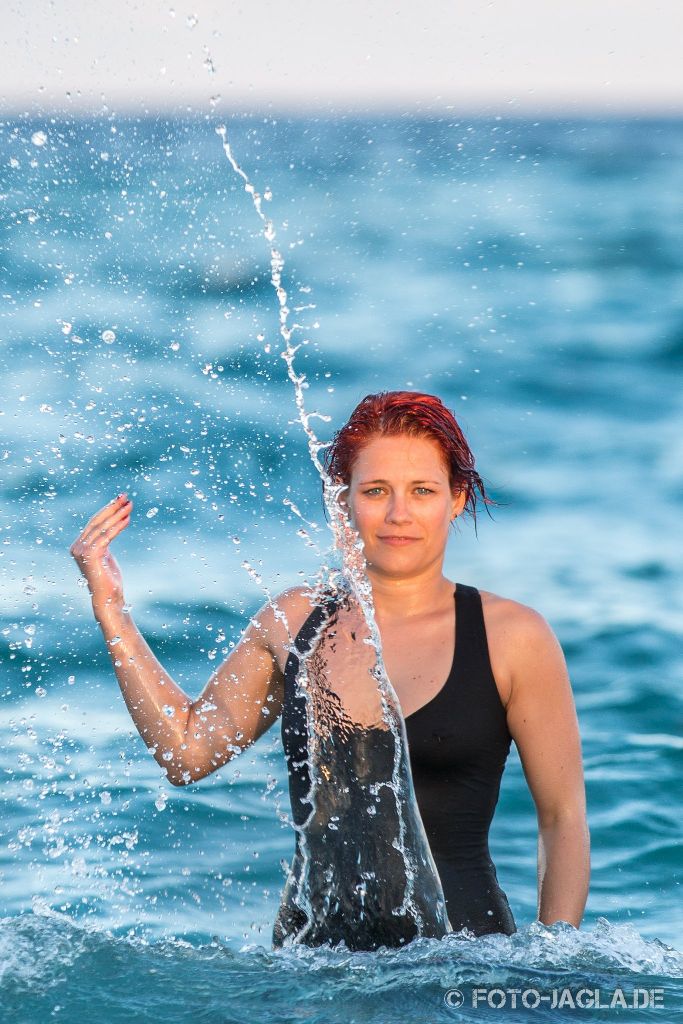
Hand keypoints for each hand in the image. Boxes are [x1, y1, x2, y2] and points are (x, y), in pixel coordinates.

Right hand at [69, 494, 132, 616]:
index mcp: (79, 546)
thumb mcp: (105, 556)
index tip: (121, 500)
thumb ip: (103, 542)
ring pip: (102, 527)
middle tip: (126, 497)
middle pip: (96, 521)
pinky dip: (118, 526)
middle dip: (112, 507)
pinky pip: (107, 536)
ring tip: (130, 506)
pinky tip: (127, 519)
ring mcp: (82, 551)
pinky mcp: (91, 555)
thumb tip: (112, 524)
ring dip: (117, 514)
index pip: (94, 523)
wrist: (108, 599)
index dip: (108, 510)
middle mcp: (77, 547)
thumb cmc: (109, 580)